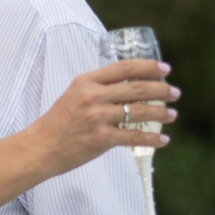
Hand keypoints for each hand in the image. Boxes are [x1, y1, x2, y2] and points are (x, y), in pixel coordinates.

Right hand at [32, 59, 178, 175]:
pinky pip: (134, 137)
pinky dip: (152, 138)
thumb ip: (98, 90)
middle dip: (161, 90)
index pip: (124, 68)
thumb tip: (131, 89)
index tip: (165, 68)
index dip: (149, 66)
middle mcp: (92, 96)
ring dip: (161, 113)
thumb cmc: (58, 123)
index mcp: (86, 81)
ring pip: (139, 112)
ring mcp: (97, 117)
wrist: (40, 148)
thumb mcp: (74, 96)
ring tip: (172, 114)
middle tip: (175, 93)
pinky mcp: (101, 139)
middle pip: (137, 88)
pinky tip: (163, 139)